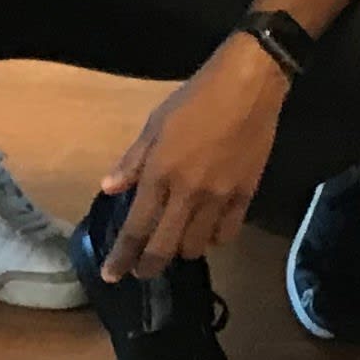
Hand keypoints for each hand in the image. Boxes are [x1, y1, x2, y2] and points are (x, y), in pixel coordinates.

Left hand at [94, 37, 286, 279]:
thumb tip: (109, 188)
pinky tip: (209, 233)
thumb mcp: (156, 122)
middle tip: (142, 273)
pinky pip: (228, 231)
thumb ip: (133, 160)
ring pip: (197, 245)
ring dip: (182, 250)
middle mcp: (187, 192)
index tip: (111, 275)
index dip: (121, 257)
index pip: (136, 228)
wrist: (249, 85)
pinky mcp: (246, 193)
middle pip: (164, 247)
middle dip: (149, 267)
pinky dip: (214, 238)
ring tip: (177, 245)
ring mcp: (219, 196)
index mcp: (160, 173)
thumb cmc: (197, 97)